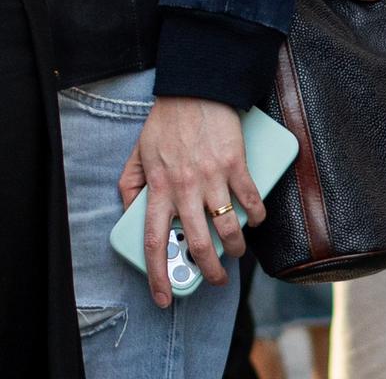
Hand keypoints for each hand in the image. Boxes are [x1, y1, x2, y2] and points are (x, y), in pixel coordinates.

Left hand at [119, 96, 264, 307]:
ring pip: (226, 226)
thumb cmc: (167, 121)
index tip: (163, 297)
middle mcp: (184, 188)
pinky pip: (249, 197)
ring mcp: (212, 177)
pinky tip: (255, 219)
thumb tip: (130, 213)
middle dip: (209, 270)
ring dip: (235, 246)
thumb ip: (129, 187)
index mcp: (158, 189)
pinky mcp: (235, 162)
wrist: (196, 87)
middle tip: (215, 280)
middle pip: (198, 243)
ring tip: (237, 251)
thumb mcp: (137, 155)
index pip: (154, 242)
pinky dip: (255, 214)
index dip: (158, 275)